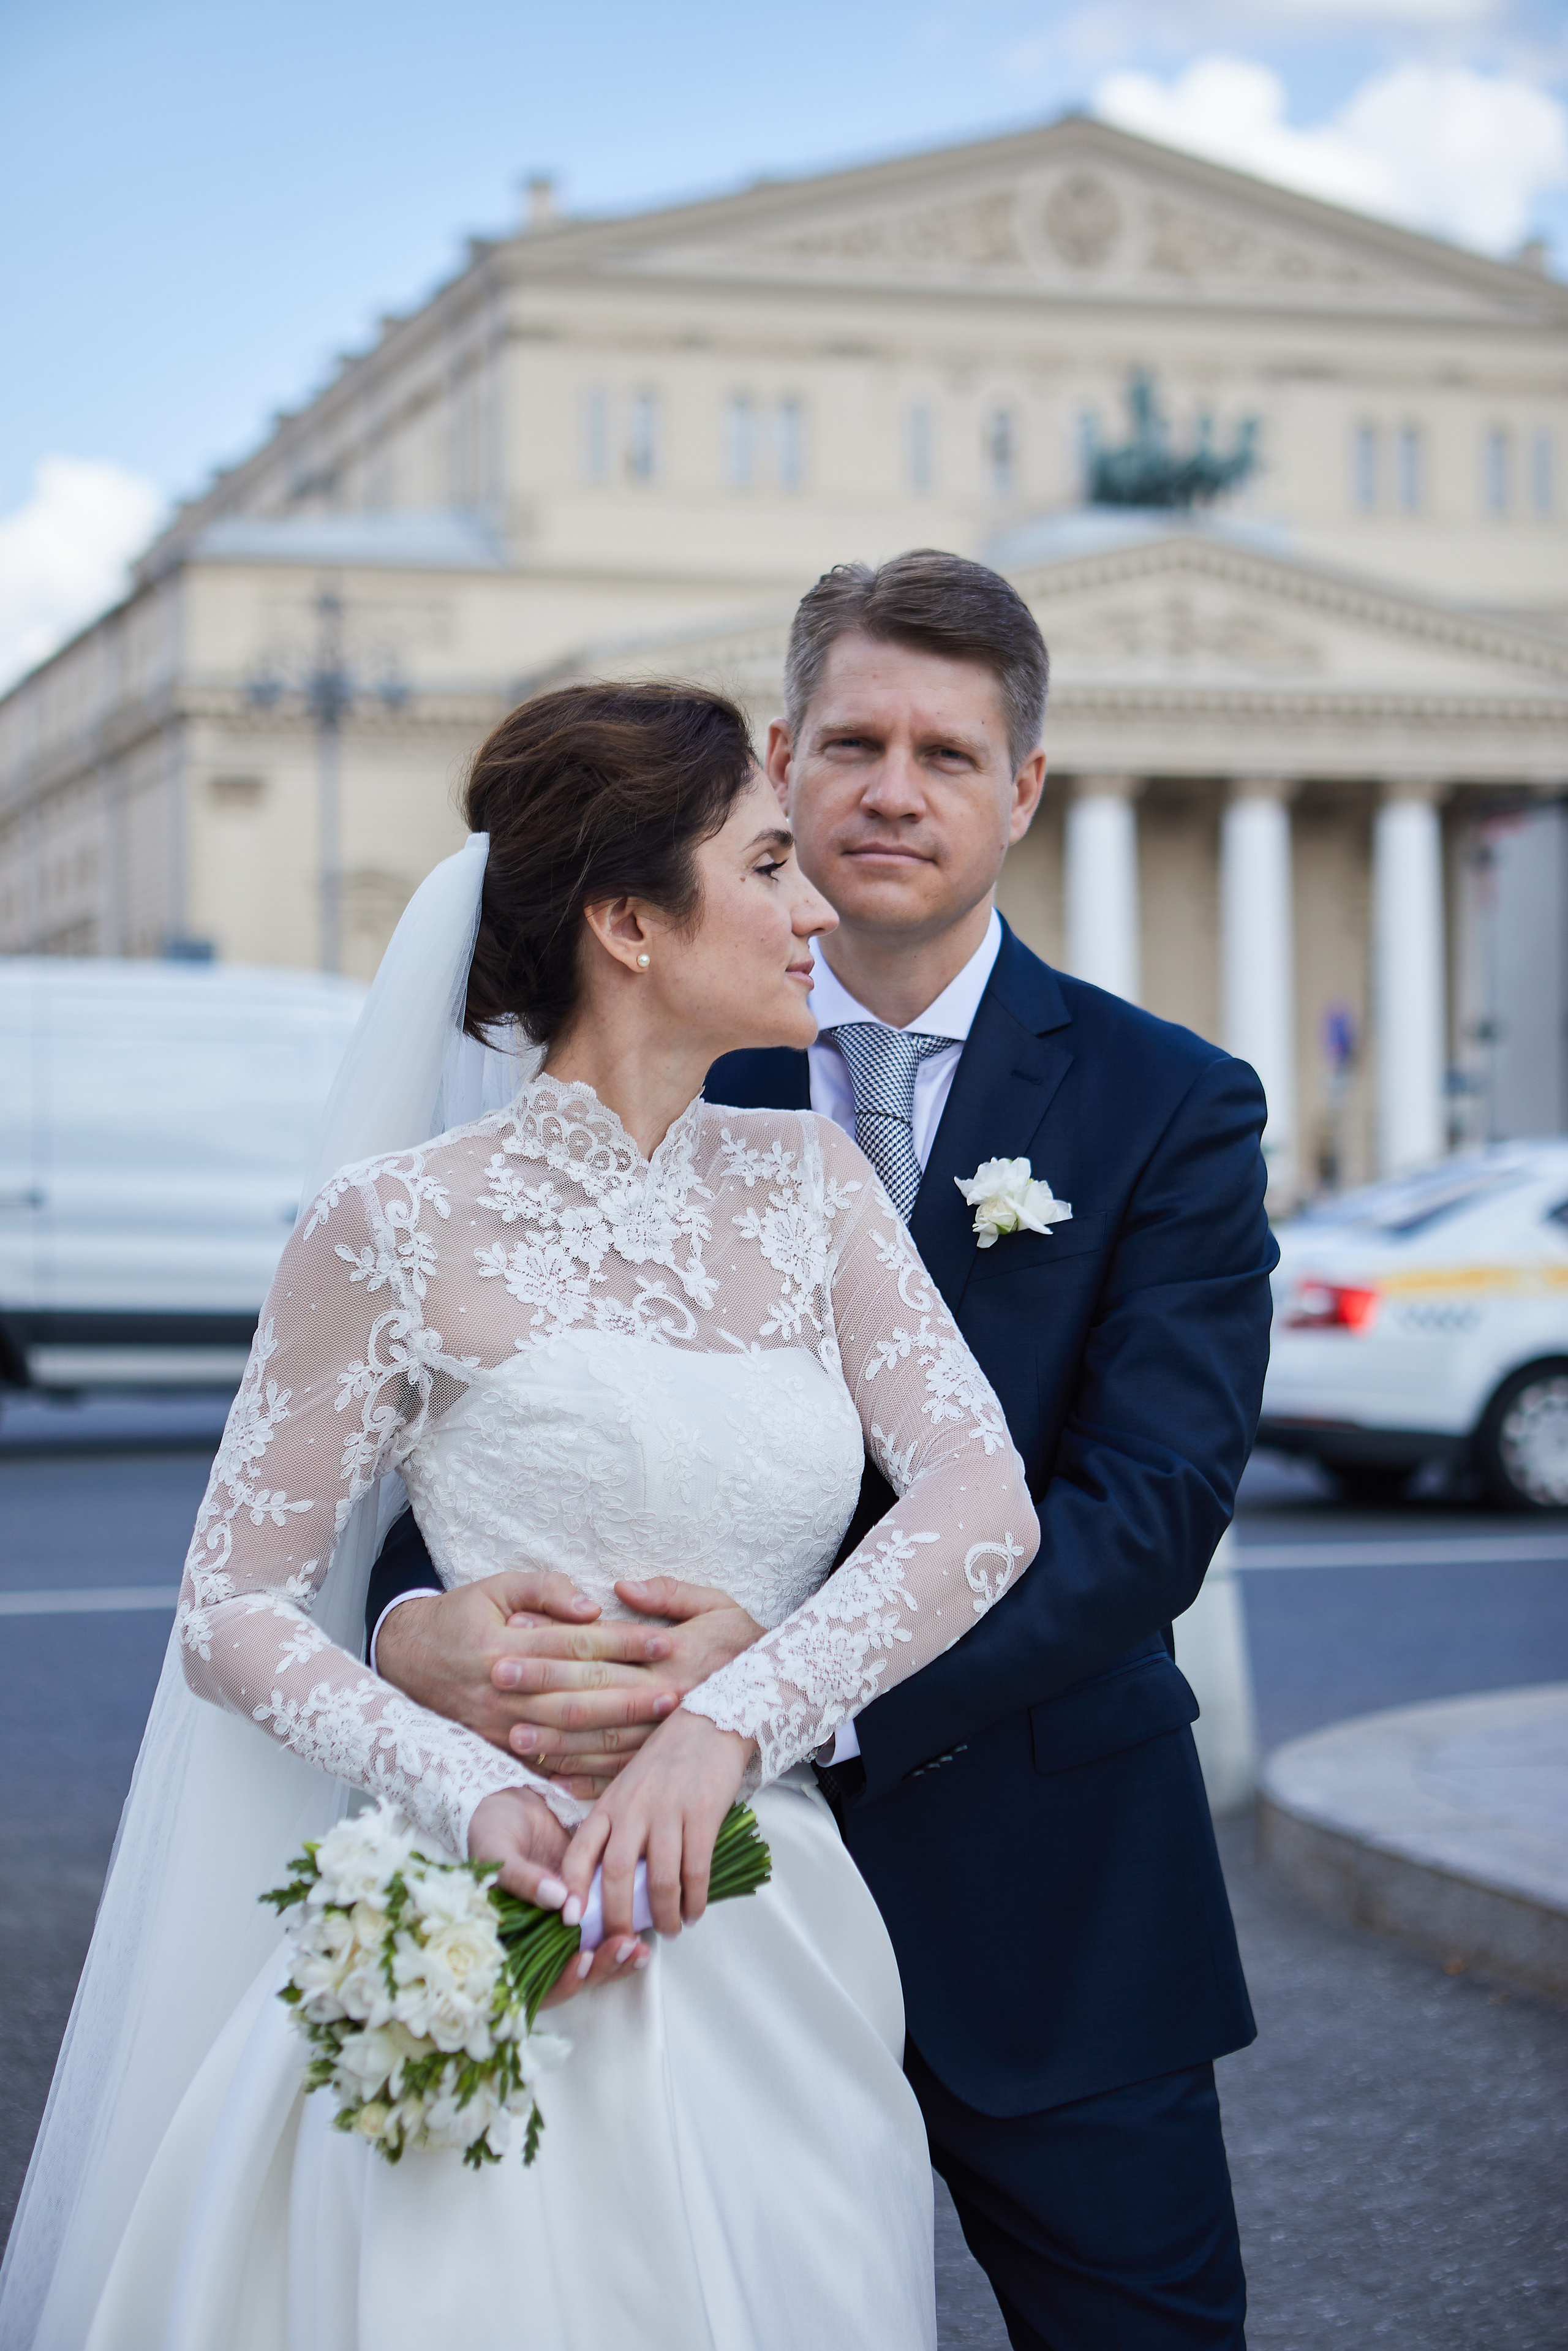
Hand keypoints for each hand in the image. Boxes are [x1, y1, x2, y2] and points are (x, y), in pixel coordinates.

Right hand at [375, 1571, 677, 1756]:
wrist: (407, 1660)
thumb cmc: (462, 1616)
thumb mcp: (495, 1586)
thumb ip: (545, 1589)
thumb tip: (592, 1606)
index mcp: (503, 1645)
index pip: (575, 1645)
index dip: (624, 1642)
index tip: (666, 1640)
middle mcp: (502, 1690)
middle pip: (578, 1696)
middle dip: (632, 1694)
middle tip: (680, 1689)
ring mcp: (499, 1726)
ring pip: (569, 1736)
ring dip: (619, 1731)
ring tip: (662, 1721)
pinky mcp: (499, 1749)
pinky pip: (550, 1763)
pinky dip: (587, 1766)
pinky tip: (624, 1762)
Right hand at [467, 1786, 648, 2007]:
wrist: (508, 1805)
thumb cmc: (492, 1834)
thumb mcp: (498, 1855)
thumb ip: (523, 1879)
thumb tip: (558, 1900)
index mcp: (509, 1942)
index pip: (536, 1983)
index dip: (562, 1981)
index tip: (584, 1962)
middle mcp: (537, 1941)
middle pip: (571, 1976)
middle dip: (600, 1969)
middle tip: (625, 1948)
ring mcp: (561, 1927)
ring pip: (591, 1959)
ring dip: (616, 1959)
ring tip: (639, 1948)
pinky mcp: (581, 1907)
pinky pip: (602, 1931)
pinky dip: (621, 1938)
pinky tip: (644, 1937)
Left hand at [496, 1578, 763, 1792]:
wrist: (783, 1690)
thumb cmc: (742, 1640)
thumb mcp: (715, 1603)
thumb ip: (669, 1594)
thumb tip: (621, 1589)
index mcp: (669, 1656)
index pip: (601, 1650)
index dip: (556, 1645)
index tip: (515, 1637)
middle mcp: (663, 1698)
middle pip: (593, 1695)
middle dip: (541, 1688)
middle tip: (496, 1681)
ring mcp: (664, 1736)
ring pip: (601, 1740)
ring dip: (554, 1737)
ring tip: (511, 1732)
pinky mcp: (667, 1762)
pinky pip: (623, 1774)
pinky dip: (587, 1779)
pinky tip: (552, 1776)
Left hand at [559, 1708, 753, 1940]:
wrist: (709, 1724)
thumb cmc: (664, 1762)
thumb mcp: (627, 1789)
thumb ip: (615, 1828)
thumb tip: (604, 1883)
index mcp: (608, 1805)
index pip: (579, 1854)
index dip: (572, 1892)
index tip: (573, 1923)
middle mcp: (633, 1809)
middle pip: (615, 1875)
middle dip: (618, 1918)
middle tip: (624, 1941)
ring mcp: (669, 1812)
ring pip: (660, 1879)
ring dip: (664, 1915)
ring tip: (669, 1931)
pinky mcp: (703, 1814)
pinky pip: (696, 1869)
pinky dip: (695, 1899)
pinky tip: (694, 1912)